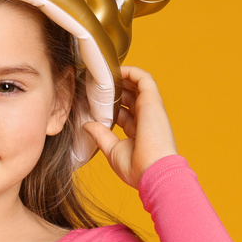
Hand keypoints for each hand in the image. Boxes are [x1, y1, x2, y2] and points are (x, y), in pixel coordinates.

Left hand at [80, 64, 178, 189]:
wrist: (154, 172)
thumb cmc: (137, 168)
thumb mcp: (112, 150)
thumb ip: (101, 135)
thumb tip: (87, 125)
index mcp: (138, 133)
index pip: (124, 114)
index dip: (110, 107)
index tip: (93, 101)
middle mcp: (146, 119)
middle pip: (131, 98)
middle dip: (115, 89)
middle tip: (96, 83)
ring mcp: (150, 109)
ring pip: (138, 86)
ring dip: (122, 77)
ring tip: (104, 72)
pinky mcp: (153, 101)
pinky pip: (144, 78)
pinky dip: (131, 71)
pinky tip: (116, 69)